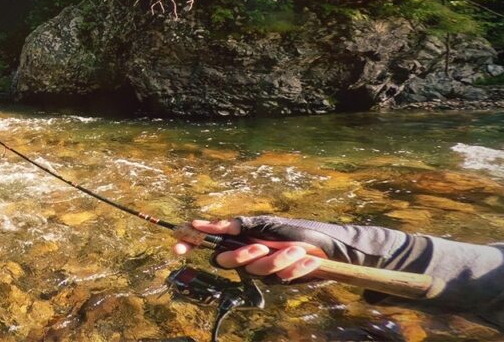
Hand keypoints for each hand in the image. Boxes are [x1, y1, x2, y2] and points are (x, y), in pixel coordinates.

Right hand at [172, 219, 325, 280]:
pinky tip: (307, 260)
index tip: (176, 247)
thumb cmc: (294, 230)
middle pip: (226, 262)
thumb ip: (234, 226)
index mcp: (238, 237)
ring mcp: (261, 268)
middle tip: (260, 247)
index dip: (190, 244)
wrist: (327, 245)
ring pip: (256, 270)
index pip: (208, 243)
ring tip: (296, 250)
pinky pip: (279, 277)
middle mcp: (245, 253)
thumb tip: (203, 224)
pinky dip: (295, 267)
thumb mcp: (263, 223)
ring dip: (278, 259)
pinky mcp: (278, 279)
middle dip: (243, 256)